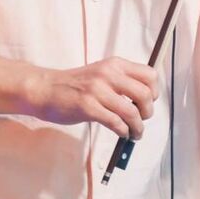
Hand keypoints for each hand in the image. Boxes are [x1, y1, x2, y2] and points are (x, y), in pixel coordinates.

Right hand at [25, 57, 158, 139]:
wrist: (44, 89)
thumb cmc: (75, 85)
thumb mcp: (101, 74)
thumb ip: (121, 81)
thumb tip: (145, 100)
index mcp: (115, 64)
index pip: (150, 75)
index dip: (154, 91)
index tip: (149, 102)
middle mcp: (108, 74)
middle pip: (145, 94)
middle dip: (148, 112)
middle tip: (142, 120)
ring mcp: (97, 90)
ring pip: (131, 112)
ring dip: (137, 127)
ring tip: (135, 133)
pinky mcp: (87, 107)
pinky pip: (115, 122)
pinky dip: (123, 131)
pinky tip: (122, 133)